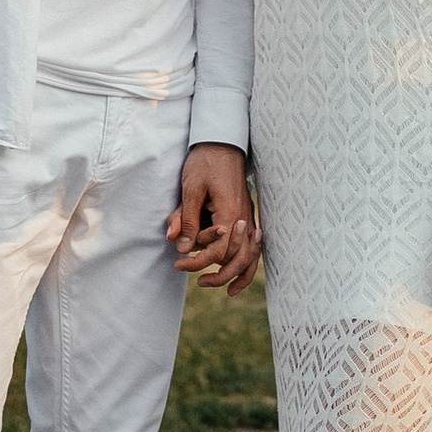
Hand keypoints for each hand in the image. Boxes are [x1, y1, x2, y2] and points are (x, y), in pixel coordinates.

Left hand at [166, 145, 260, 291]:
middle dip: (218, 274)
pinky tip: (240, 273)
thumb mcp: (191, 189)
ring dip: (239, 274)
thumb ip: (186, 218)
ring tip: (224, 289)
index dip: (198, 262)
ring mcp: (248, 216)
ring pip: (251, 255)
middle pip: (238, 258)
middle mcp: (244, 217)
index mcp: (230, 212)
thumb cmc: (205, 163)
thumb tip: (180, 247)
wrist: (222, 142)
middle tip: (196, 279)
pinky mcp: (246, 214)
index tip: (178, 263)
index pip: (218, 251)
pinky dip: (250, 261)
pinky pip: (253, 245)